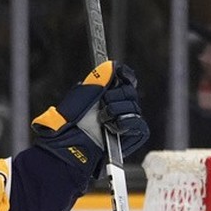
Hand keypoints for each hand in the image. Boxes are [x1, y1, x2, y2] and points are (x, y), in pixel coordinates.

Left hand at [31, 60, 149, 172]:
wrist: (70, 144)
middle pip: (130, 91)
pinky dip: (126, 123)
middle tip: (103, 102)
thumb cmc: (71, 123)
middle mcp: (117, 106)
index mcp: (106, 94)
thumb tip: (112, 65)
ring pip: (133, 107)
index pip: (126, 79)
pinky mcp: (133, 136)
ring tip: (103, 119)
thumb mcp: (82, 94)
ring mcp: (126, 122)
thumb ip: (99, 78)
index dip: (125, 75)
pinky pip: (139, 124)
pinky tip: (113, 127)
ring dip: (116, 111)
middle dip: (116, 95)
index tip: (119, 74)